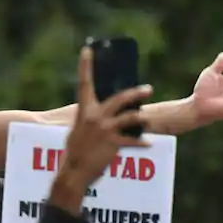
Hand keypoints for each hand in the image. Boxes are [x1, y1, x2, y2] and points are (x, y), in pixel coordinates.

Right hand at [48, 46, 152, 214]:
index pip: (84, 84)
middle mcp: (95, 117)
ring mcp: (105, 130)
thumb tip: (99, 113)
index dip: (85, 66)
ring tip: (149, 118)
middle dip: (135, 93)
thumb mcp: (77, 131)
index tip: (88, 50)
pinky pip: (132, 140)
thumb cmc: (74, 153)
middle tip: (148, 89)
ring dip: (143, 117)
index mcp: (84, 112)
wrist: (73, 172)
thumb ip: (88, 119)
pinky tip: (149, 143)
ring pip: (130, 118)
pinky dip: (141, 142)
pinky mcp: (113, 144)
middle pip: (119, 99)